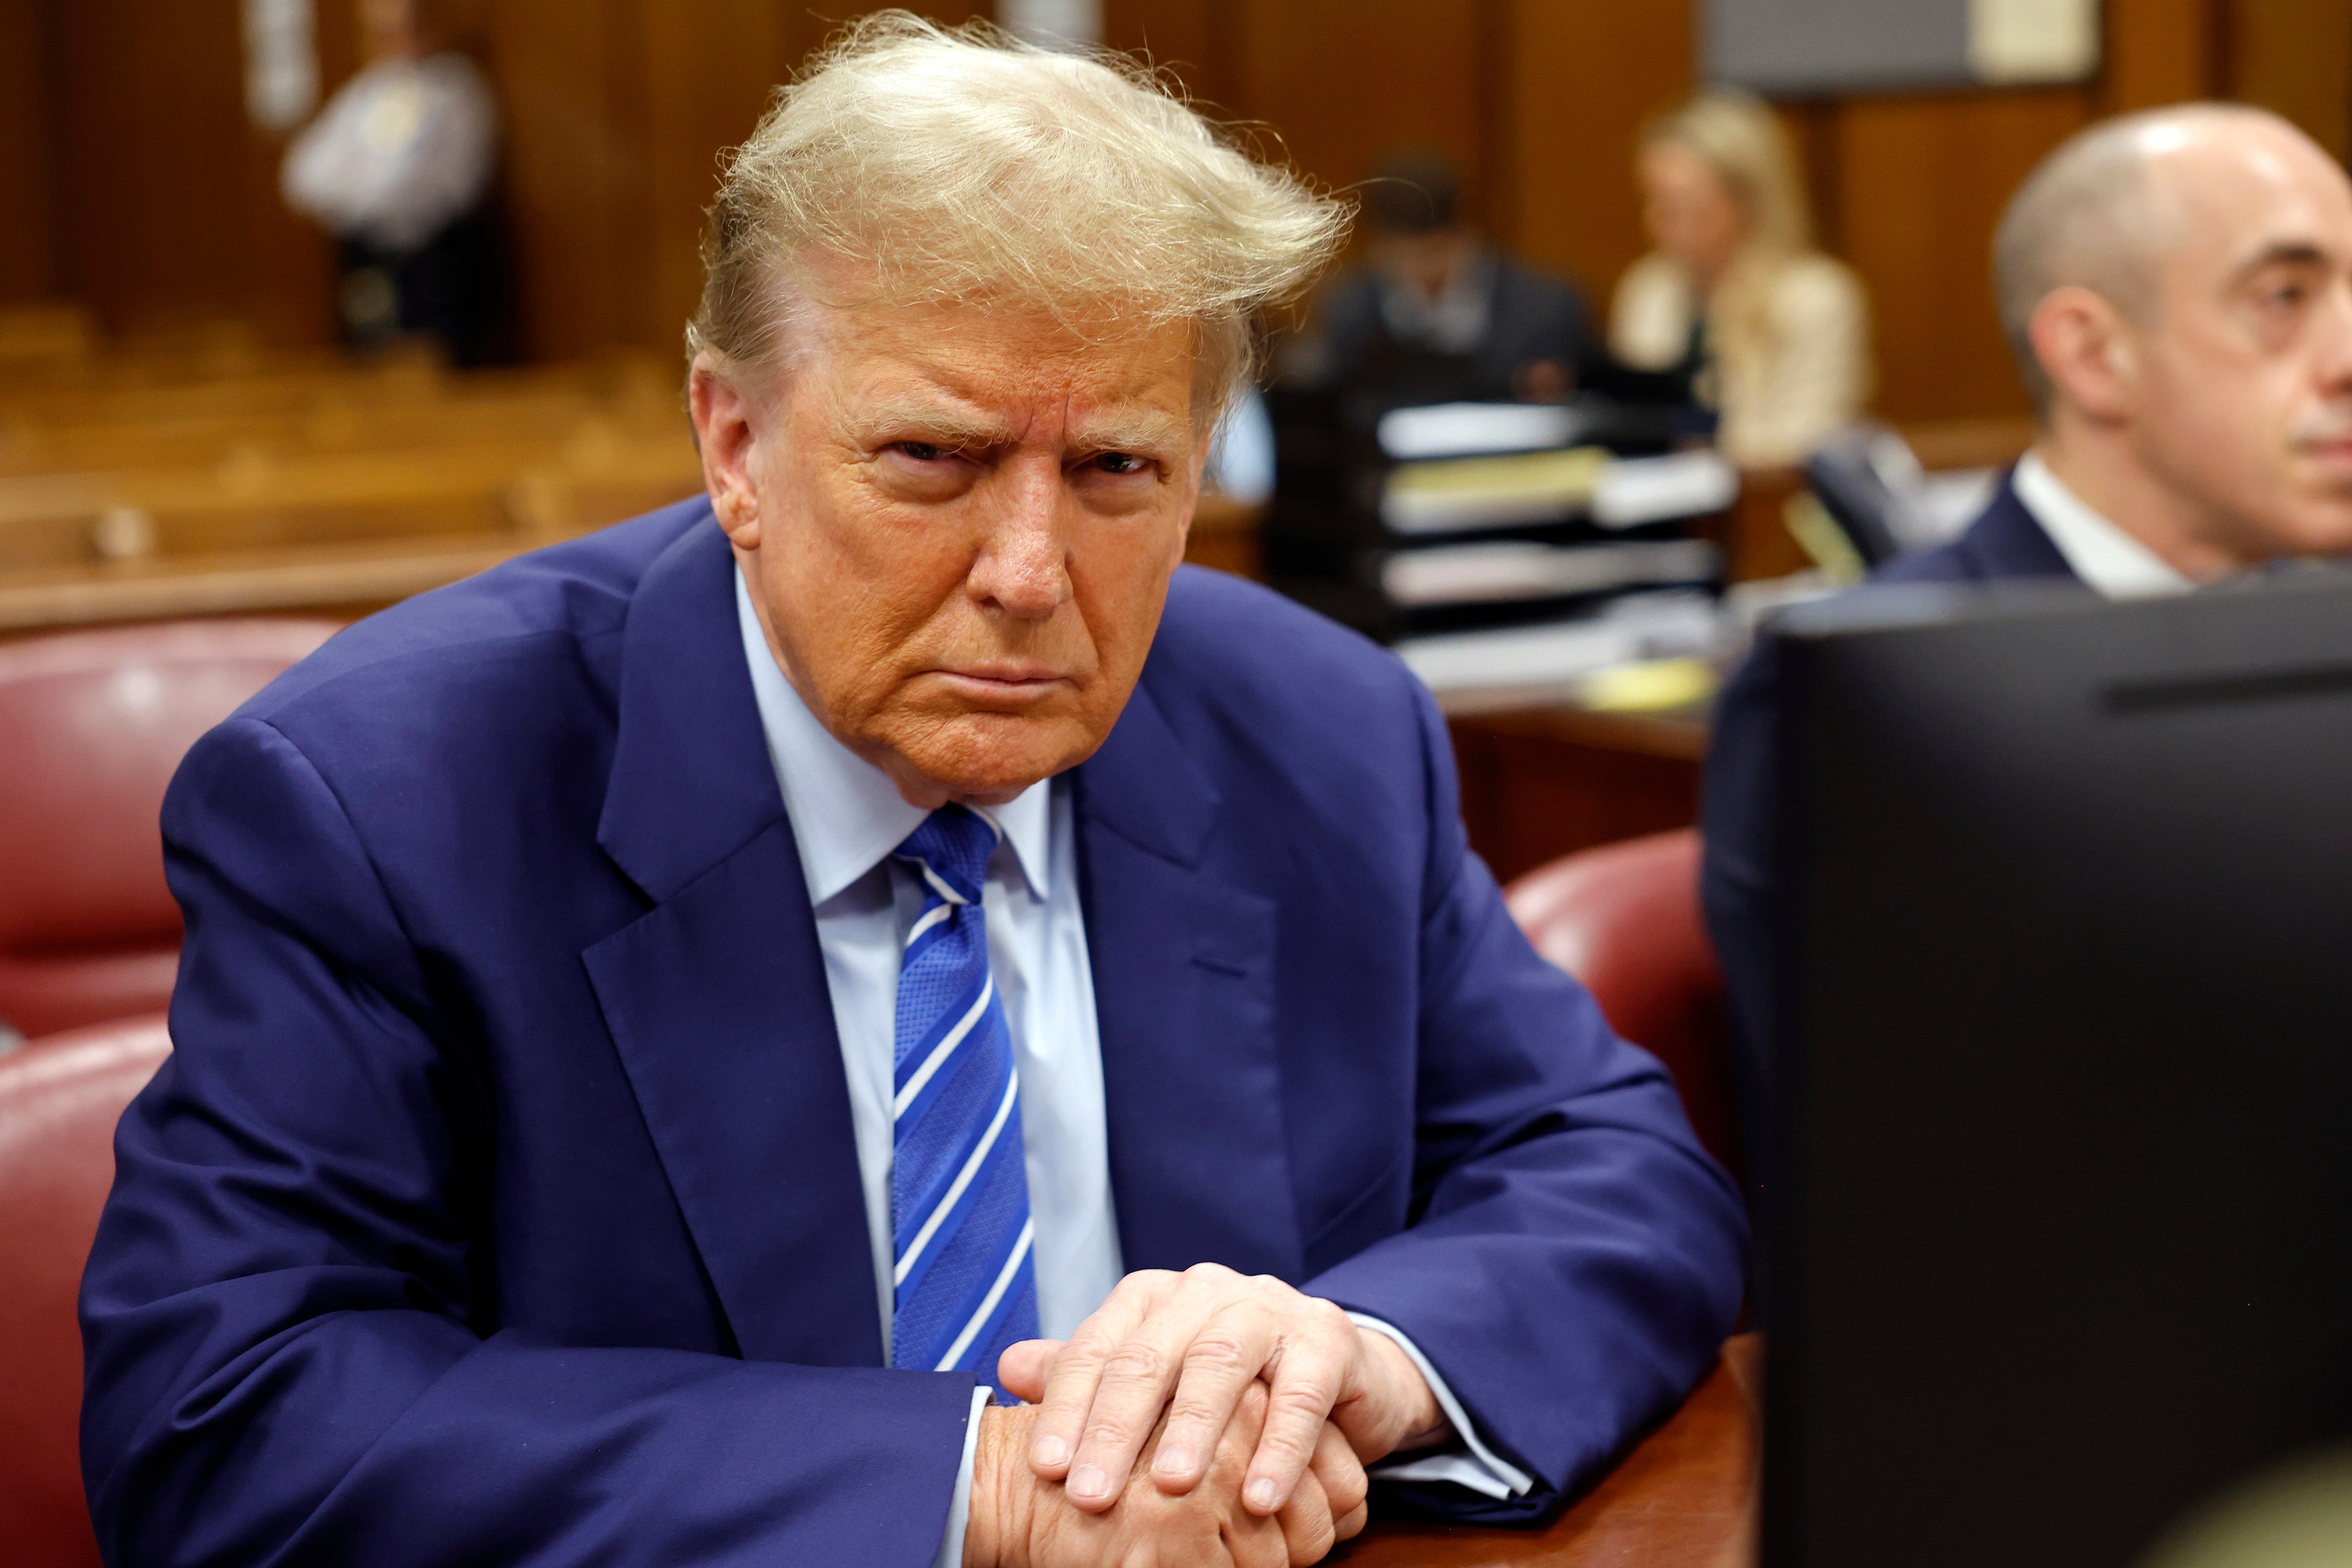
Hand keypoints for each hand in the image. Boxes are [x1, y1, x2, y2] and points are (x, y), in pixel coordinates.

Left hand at [999, 1265, 1449, 1518]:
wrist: (1333, 1366)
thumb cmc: (1229, 1377)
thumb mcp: (1156, 1374)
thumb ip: (1088, 1373)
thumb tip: (1008, 1369)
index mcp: (1153, 1297)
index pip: (1097, 1349)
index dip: (1066, 1408)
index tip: (1044, 1469)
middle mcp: (1205, 1291)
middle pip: (1150, 1355)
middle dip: (1116, 1427)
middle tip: (1091, 1493)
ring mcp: (1268, 1309)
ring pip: (1220, 1364)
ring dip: (1194, 1429)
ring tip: (1172, 1487)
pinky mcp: (1326, 1339)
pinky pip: (1300, 1395)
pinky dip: (1280, 1448)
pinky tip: (1259, 1497)